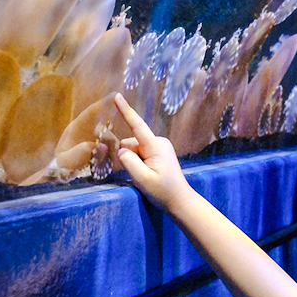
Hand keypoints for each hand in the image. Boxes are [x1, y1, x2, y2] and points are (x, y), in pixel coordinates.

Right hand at [115, 93, 191, 212]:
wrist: (179, 200)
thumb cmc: (163, 191)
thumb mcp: (143, 179)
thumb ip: (129, 162)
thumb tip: (121, 150)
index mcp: (156, 146)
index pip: (138, 126)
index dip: (126, 111)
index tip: (117, 96)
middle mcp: (159, 142)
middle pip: (131, 143)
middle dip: (129, 157)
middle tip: (140, 175)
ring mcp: (159, 147)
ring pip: (134, 150)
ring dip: (134, 162)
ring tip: (146, 177)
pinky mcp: (158, 153)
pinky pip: (140, 154)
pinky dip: (138, 163)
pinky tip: (147, 175)